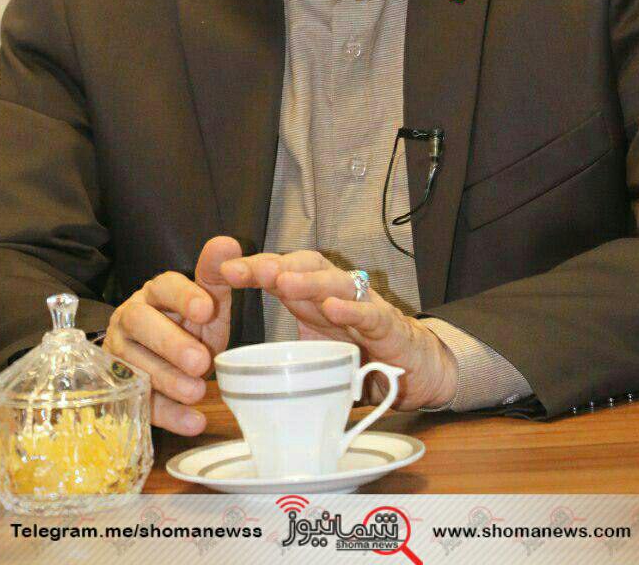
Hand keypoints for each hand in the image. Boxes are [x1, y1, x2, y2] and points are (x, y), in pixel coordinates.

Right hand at [103, 235, 241, 434]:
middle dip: (170, 343)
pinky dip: (168, 415)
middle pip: (141, 325)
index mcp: (154, 293)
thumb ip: (216, 273)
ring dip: (167, 381)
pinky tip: (193, 421)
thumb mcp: (206, 300)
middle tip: (202, 362)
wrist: (168, 362)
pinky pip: (141, 404)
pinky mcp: (123, 392)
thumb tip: (229, 242)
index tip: (208, 310)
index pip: (164, 286)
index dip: (184, 297)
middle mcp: (130, 319)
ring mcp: (121, 356)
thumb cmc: (187, 325)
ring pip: (136, 366)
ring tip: (198, 392)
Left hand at [219, 250, 457, 409]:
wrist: (413, 366)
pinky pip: (369, 313)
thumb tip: (234, 373)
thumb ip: (281, 354)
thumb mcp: (313, 352)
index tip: (224, 270)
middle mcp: (336, 292)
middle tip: (247, 270)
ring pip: (336, 282)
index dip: (255, 268)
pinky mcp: (388, 326)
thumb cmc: (359, 353)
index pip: (283, 271)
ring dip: (308, 281)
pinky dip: (352, 309)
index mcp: (313, 297)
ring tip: (283, 282)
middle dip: (276, 266)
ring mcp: (363, 306)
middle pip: (306, 267)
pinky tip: (332, 307)